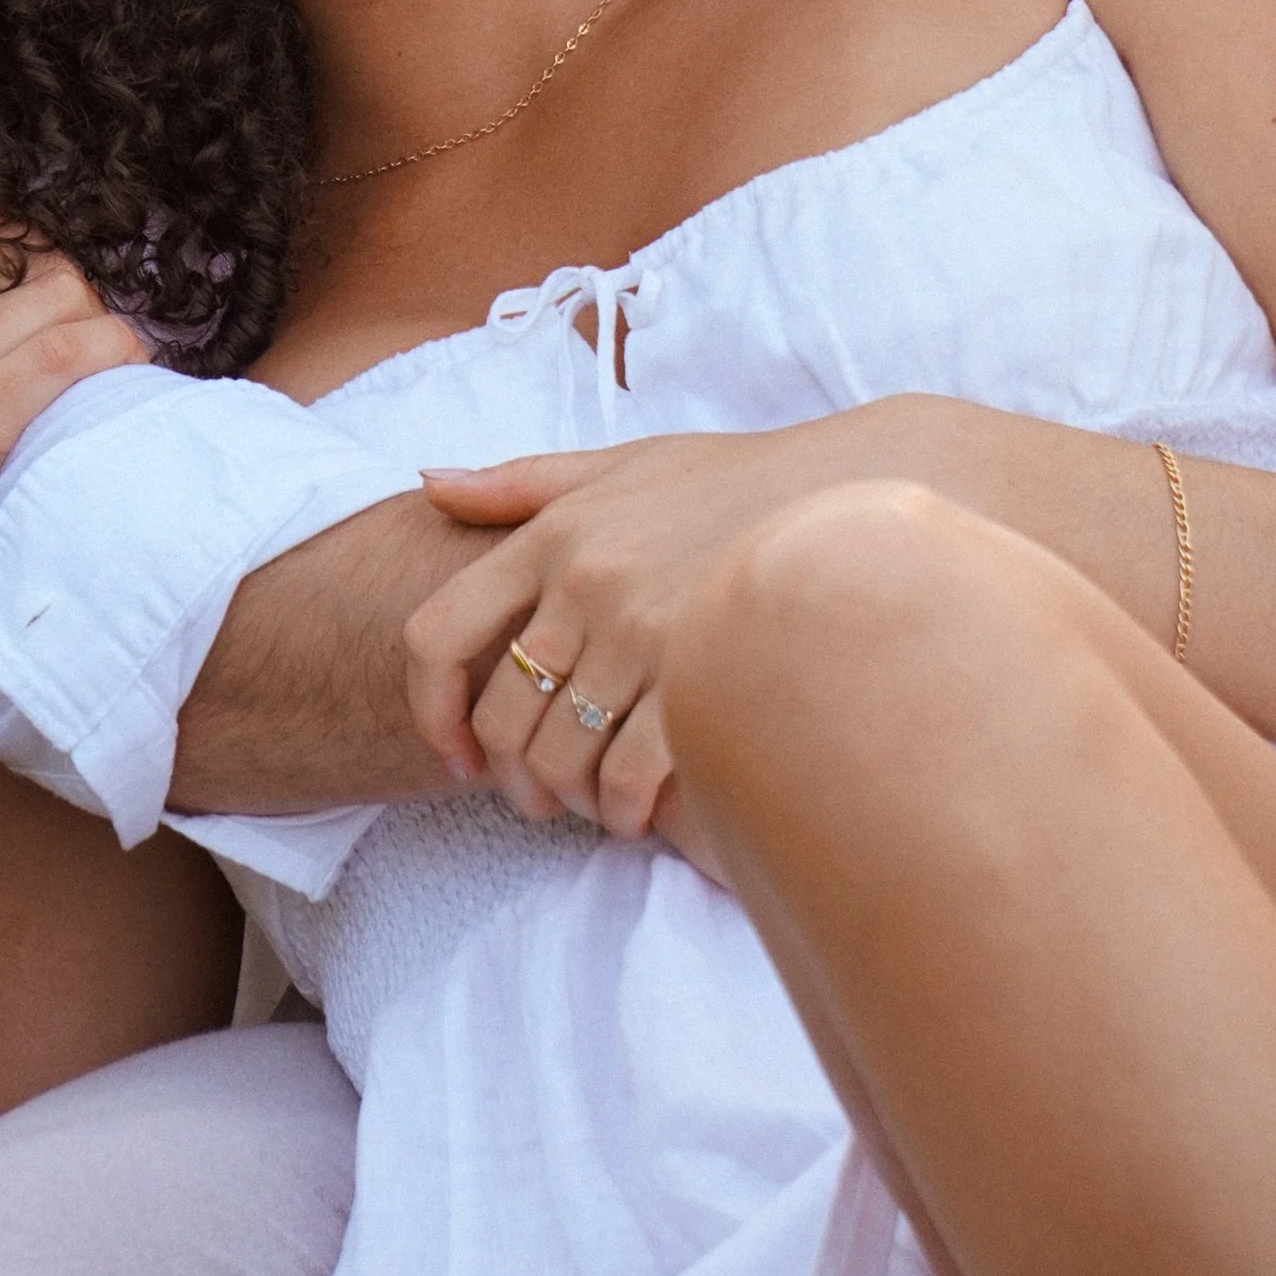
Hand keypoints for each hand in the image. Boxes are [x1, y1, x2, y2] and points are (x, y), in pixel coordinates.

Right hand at [0, 220, 147, 694]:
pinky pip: (65, 357)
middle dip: (72, 294)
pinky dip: (111, 351)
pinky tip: (129, 369)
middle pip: (23, 266)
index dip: (25, 266)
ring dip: (101, 319)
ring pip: (56, 298)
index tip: (51, 305)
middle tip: (94, 337)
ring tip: (119, 359)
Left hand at [404, 412, 906, 838]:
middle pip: (501, 713)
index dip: (429, 708)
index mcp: (555, 535)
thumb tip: (427, 481)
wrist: (847, 496)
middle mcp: (587, 583)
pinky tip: (636, 810)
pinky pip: (625, 775)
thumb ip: (522, 482)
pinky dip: (619, 809)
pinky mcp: (698, 679)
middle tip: (535, 798)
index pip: (438, 633)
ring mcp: (644, 633)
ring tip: (590, 807)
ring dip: (566, 799)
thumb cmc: (730, 486)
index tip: (455, 751)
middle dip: (509, 774)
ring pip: (559, 755)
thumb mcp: (624, 464)